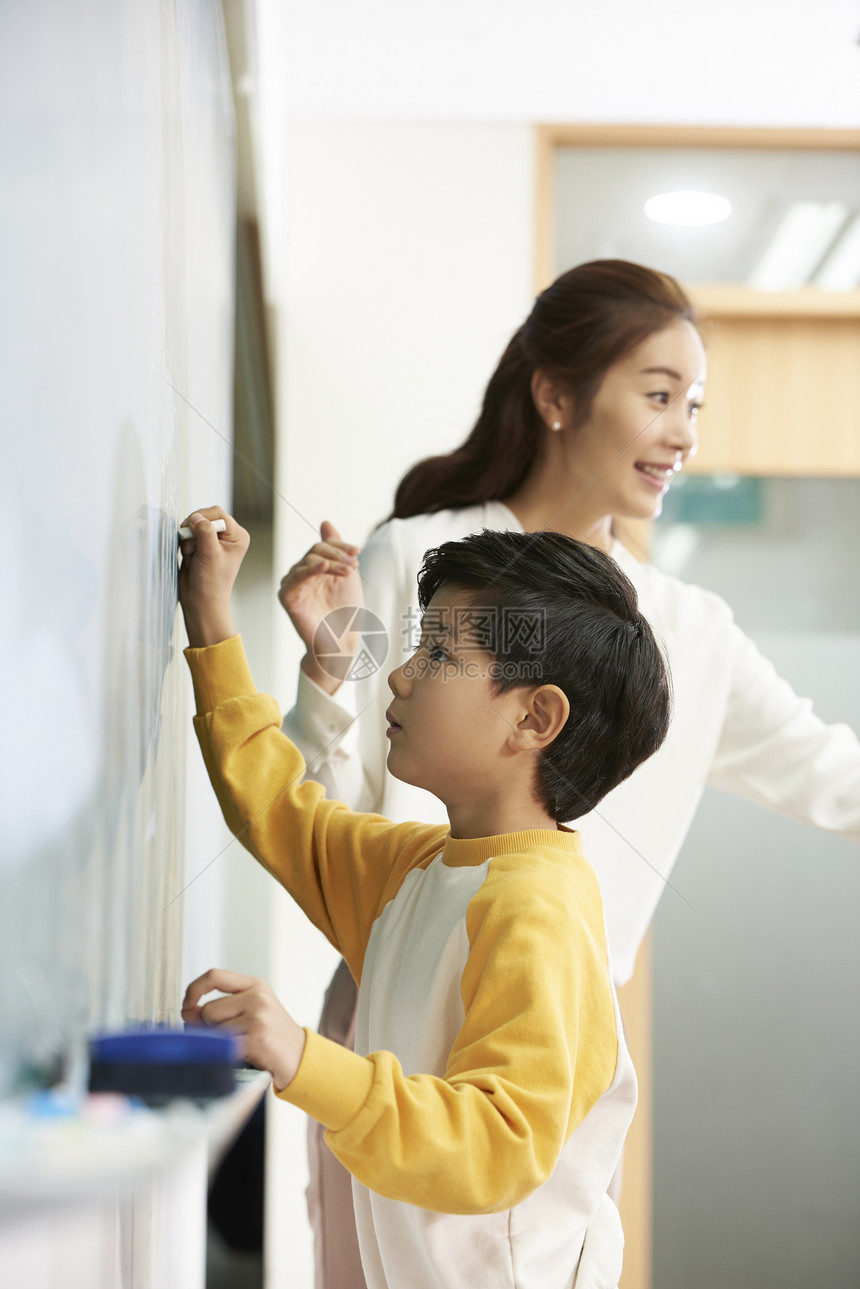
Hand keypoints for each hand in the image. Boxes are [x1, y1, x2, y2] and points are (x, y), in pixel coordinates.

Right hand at [178, 507, 249, 646]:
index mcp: (237, 536)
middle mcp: (227, 536)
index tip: (194, 531)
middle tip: (193, 547)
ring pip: (194, 526)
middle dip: (194, 530)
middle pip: (204, 517)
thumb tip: (196, 517)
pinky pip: (188, 535)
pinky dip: (185, 544)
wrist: (200, 601)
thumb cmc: (211, 584)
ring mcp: (213, 540)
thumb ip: (205, 532)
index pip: (218, 513)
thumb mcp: (211, 554)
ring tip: (193, 555)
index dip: (203, 518)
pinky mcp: (201, 546)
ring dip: (188, 539)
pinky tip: (189, 557)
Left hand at [182, 968, 305, 1091]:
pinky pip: (223, 1046)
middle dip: (208, 1028)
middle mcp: (257, 997)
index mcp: (255, 985)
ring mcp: (258, 1018)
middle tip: (227, 1037)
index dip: (194, 989)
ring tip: (239, 1045)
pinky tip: (243, 1055)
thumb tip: (187, 1011)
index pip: (214, 976)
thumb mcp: (251, 1011)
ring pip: (213, 1030)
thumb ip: (221, 1007)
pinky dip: (226, 1054)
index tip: (187, 1005)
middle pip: (208, 1010)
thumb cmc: (271, 1035)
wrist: (300, 1057)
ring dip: (219, 1043)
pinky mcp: (257, 1040)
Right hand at [278, 521, 361, 694]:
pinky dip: (310, 570)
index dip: (340, 546)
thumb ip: (336, 548)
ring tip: (348, 571)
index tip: (357, 551)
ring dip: (331, 563)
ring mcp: (293, 585)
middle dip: (337, 555)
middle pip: (315, 551)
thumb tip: (325, 521)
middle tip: (354, 564)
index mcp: (315, 568)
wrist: (342, 642)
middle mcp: (301, 574)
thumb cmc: (346, 613)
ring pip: (308, 561)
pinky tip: (323, 568)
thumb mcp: (346, 574)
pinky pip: (296, 577)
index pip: (323, 546)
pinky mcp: (288, 597)